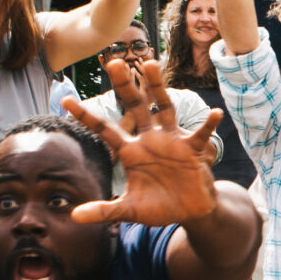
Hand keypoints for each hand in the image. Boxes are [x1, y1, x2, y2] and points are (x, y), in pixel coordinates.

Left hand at [62, 59, 223, 225]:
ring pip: (163, 108)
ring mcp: (171, 141)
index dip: (86, 117)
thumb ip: (104, 211)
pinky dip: (208, 125)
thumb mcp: (129, 210)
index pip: (104, 130)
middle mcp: (149, 140)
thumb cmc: (159, 207)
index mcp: (130, 151)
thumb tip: (74, 217)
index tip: (65, 101)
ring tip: (150, 64)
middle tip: (113, 63)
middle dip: (124, 86)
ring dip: (157, 88)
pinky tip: (215, 113)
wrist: (189, 211)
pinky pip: (200, 134)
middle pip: (135, 108)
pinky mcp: (191, 149)